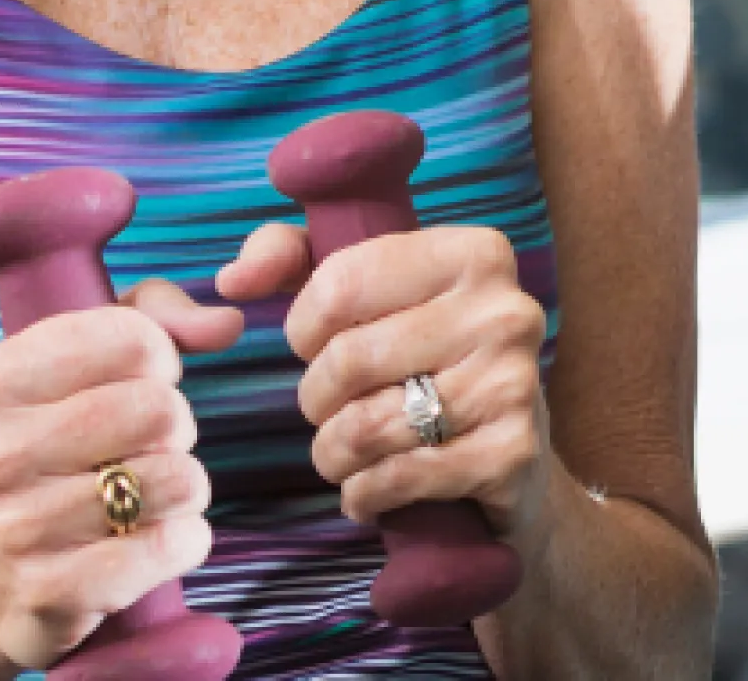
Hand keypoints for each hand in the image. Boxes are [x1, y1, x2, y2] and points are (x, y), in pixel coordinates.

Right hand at [0, 280, 240, 671]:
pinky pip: (174, 544)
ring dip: (182, 489)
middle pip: (161, 410)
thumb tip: (228, 322)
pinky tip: (142, 544)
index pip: (133, 339)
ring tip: (139, 499)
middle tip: (138, 451)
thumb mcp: (72, 366)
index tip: (134, 385)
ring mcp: (14, 529)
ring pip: (179, 479)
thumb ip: (154, 318)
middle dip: (175, 428)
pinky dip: (183, 541)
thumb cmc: (45, 452)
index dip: (159, 361)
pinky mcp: (50, 593)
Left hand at [228, 217, 553, 538]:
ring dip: (334, 453)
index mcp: (475, 254)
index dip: (305, 328)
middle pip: (348, 359)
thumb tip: (233, 280)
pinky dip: (364, 492)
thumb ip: (292, 257)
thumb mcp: (367, 290)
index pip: (340, 283)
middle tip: (333, 408)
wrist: (510, 457)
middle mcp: (506, 311)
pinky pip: (396, 477)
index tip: (321, 345)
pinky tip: (371, 488)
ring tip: (347, 453)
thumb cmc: (423, 361)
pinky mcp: (511, 453)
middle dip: (317, 399)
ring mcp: (515, 383)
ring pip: (366, 426)